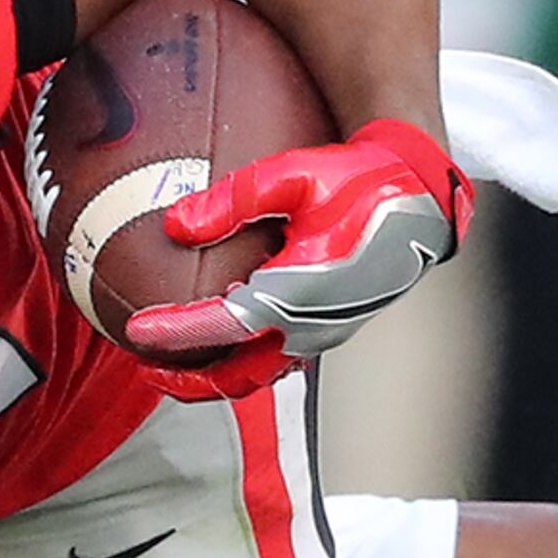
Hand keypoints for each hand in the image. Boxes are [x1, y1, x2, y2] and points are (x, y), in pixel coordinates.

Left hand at [123, 119, 471, 397]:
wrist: (422, 200)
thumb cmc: (361, 181)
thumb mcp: (292, 176)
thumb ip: (231, 200)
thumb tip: (175, 225)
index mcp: (296, 292)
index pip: (220, 326)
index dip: (173, 332)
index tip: (135, 331)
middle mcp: (310, 326)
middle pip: (238, 376)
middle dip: (190, 381)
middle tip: (148, 367)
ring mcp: (325, 334)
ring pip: (261, 374)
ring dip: (218, 375)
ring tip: (180, 362)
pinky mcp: (334, 329)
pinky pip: (281, 358)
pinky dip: (246, 358)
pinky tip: (228, 337)